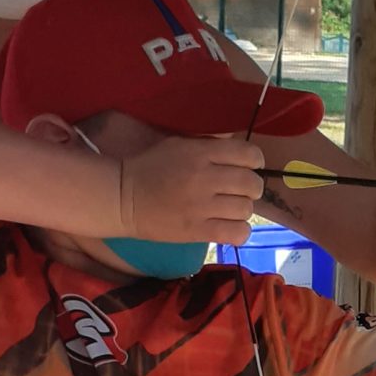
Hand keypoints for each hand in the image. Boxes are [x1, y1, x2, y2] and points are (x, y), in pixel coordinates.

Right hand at [113, 136, 267, 244]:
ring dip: (242, 209)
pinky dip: (239, 231)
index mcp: (200, 153)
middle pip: (251, 184)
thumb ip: (209, 142)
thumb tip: (235, 141)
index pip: (248, 154)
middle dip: (251, 187)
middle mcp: (204, 178)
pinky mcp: (196, 231)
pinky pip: (236, 233)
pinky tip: (229, 226)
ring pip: (246, 209)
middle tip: (238, 191)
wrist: (121, 197)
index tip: (247, 167)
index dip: (254, 161)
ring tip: (229, 208)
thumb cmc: (150, 167)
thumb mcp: (178, 144)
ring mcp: (201, 206)